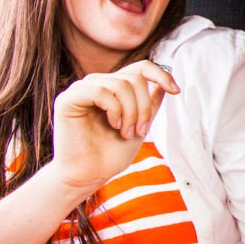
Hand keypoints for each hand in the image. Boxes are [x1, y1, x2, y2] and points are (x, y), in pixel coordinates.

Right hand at [50, 60, 179, 196]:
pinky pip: (100, 91)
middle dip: (145, 107)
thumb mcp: (141, 126)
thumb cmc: (111, 154)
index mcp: (113, 88)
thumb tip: (165, 84)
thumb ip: (150, 104)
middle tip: (141, 131)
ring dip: (131, 112)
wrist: (88, 176)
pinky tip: (114, 126)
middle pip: (135, 78)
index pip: (140, 68)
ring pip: (121, 84)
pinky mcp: (68, 99)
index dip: (161, 74)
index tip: (176, 91)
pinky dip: (115, 110)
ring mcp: (82, 89)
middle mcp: (97, 84)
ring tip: (127, 132)